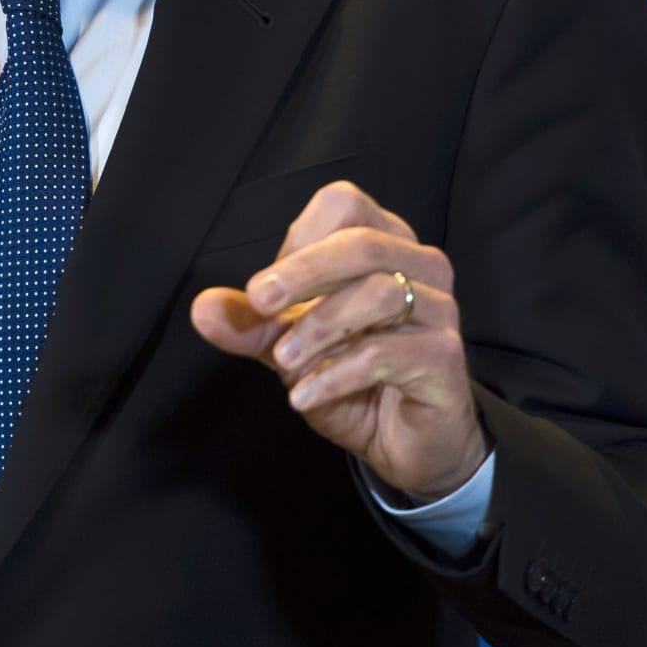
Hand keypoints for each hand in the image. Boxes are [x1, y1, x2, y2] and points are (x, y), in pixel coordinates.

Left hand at [190, 179, 487, 500]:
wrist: (405, 443)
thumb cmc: (352, 376)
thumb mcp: (288, 347)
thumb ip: (250, 324)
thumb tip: (201, 307)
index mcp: (383, 242)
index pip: (344, 204)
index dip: (299, 238)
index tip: (266, 286)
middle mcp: (419, 266)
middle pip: (362, 242)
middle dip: (302, 272)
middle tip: (260, 305)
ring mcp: (439, 310)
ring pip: (378, 293)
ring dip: (318, 328)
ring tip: (282, 362)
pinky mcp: (445, 357)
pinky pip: (386, 352)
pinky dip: (335, 373)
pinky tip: (303, 396)